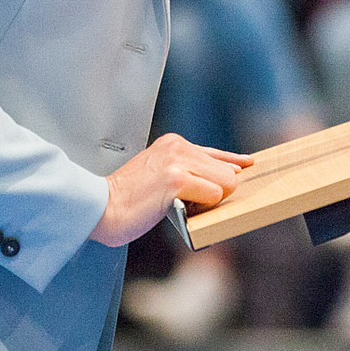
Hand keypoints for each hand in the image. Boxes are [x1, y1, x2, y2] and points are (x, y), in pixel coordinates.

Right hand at [92, 133, 254, 246]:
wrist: (101, 207)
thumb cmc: (129, 199)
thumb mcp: (161, 174)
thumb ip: (190, 172)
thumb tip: (227, 178)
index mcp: (174, 143)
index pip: (216, 153)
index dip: (234, 162)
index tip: (248, 164)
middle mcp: (178, 146)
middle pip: (228, 173)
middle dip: (215, 194)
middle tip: (187, 204)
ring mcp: (178, 161)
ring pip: (226, 183)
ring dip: (208, 201)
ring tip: (179, 205)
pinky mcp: (177, 178)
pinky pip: (212, 195)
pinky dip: (200, 207)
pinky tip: (177, 207)